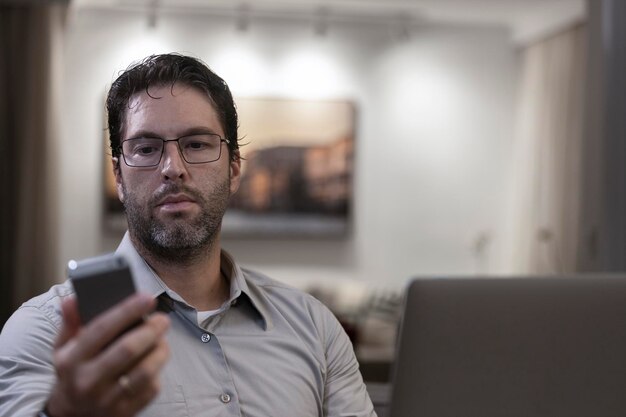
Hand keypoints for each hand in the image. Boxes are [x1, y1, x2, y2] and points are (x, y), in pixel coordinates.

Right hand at [45, 294, 169, 416]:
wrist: (71, 416)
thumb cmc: (73, 373)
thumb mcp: (63, 349)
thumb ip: (70, 323)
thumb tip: (73, 299)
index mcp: (73, 360)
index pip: (101, 329)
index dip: (127, 310)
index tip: (147, 298)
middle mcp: (88, 380)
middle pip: (128, 349)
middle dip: (150, 330)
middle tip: (162, 319)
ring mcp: (107, 399)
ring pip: (144, 371)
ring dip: (160, 350)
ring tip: (163, 340)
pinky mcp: (125, 412)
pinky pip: (151, 389)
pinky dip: (159, 371)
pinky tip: (156, 361)